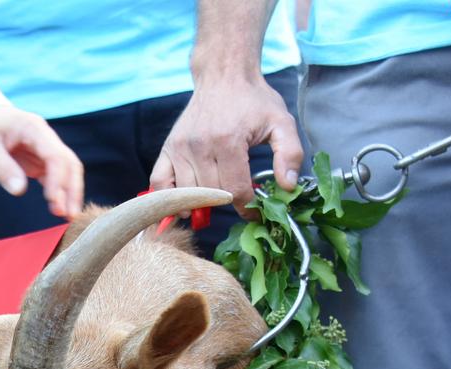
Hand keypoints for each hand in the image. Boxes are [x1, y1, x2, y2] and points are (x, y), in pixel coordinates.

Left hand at [0, 105, 83, 219]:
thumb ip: (1, 166)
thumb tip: (19, 191)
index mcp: (33, 128)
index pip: (55, 154)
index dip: (57, 178)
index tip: (52, 200)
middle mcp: (45, 138)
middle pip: (68, 163)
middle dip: (71, 189)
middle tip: (68, 215)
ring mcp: (44, 150)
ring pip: (67, 171)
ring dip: (69, 193)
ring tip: (67, 218)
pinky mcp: (40, 162)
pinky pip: (56, 177)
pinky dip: (60, 193)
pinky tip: (59, 210)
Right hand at [150, 76, 301, 214]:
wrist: (224, 75)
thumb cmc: (253, 100)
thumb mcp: (281, 122)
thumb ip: (290, 154)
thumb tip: (288, 187)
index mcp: (228, 142)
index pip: (236, 191)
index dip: (247, 207)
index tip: (254, 211)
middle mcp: (200, 146)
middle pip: (213, 195)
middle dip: (228, 202)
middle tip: (239, 199)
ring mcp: (181, 148)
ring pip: (189, 194)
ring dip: (203, 202)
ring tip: (217, 199)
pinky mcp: (169, 147)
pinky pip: (160, 182)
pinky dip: (169, 197)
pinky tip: (184, 204)